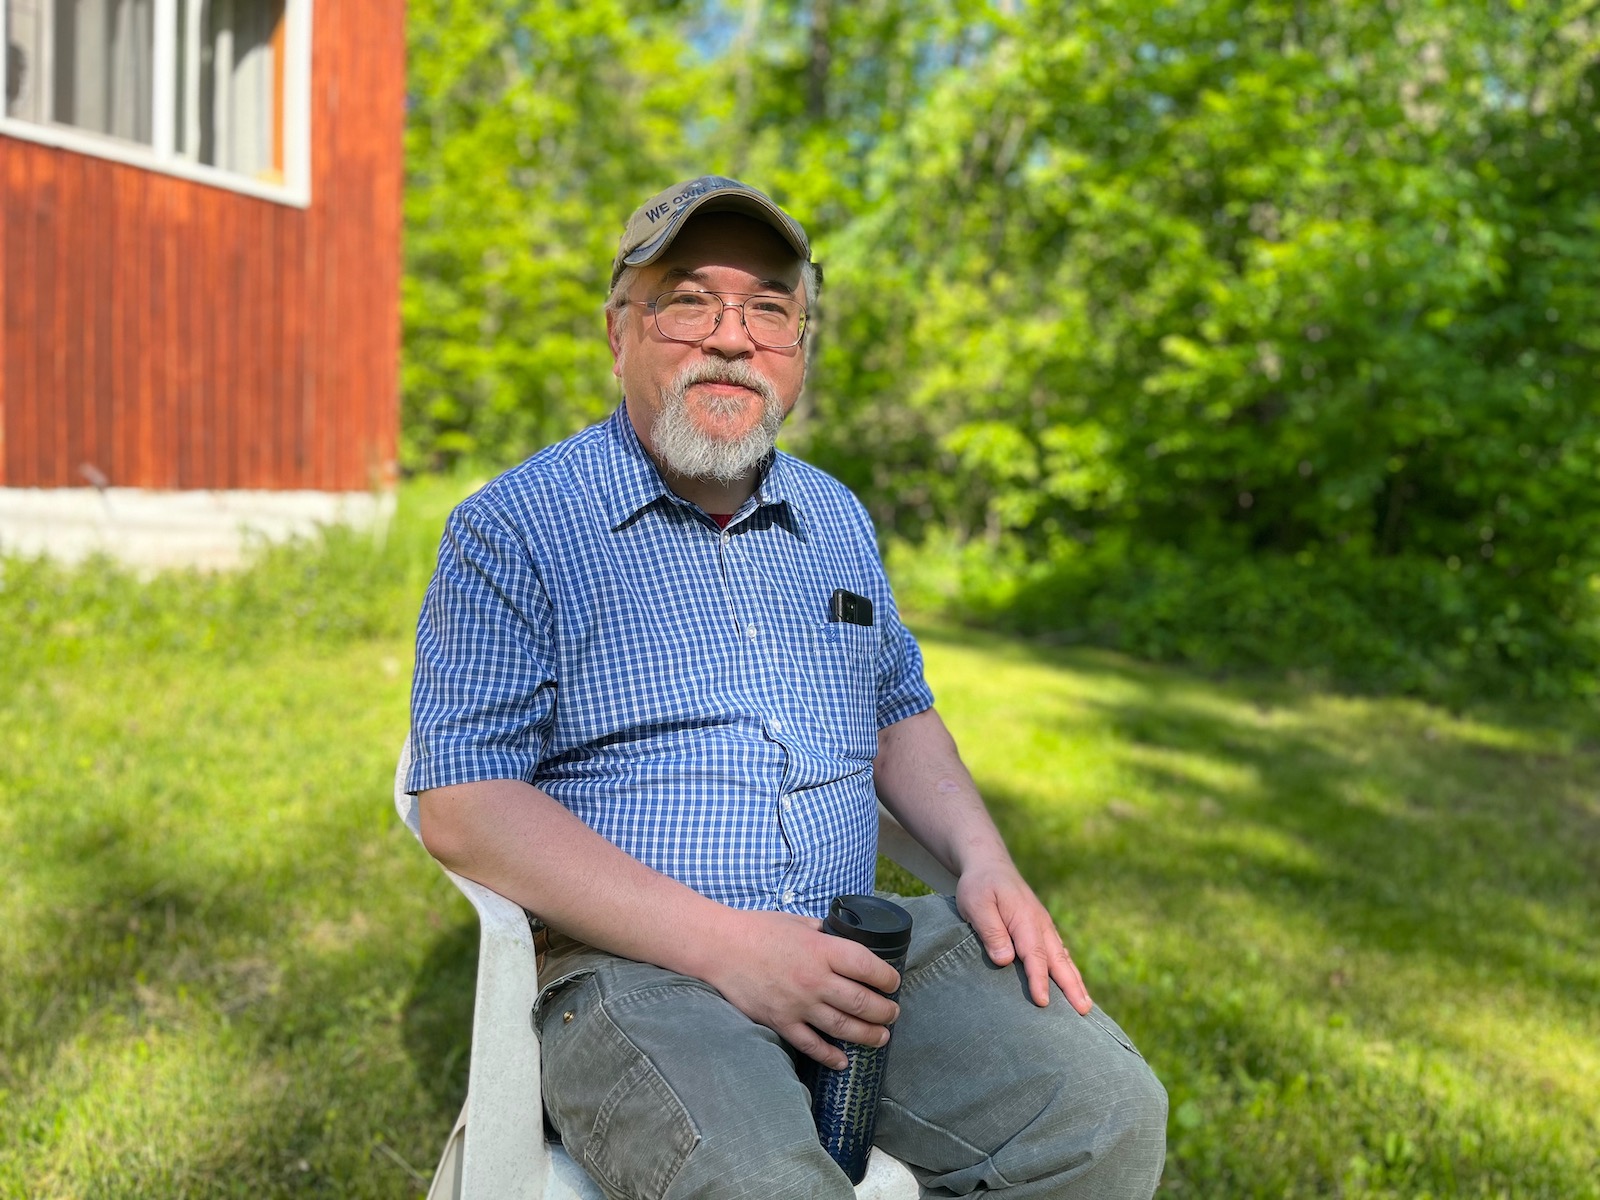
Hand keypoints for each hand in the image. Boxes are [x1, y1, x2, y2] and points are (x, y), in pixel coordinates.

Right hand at [697, 910, 902, 1068]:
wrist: (720, 948)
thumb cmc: (757, 929)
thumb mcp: (798, 922)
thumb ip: (823, 933)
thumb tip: (840, 937)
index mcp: (822, 950)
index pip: (868, 967)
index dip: (888, 977)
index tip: (893, 982)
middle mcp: (815, 979)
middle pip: (862, 1002)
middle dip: (885, 1011)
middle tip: (893, 1014)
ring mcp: (798, 1004)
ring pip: (844, 1027)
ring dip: (868, 1034)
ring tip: (881, 1037)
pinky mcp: (781, 1022)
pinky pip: (811, 1045)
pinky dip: (830, 1056)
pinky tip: (843, 1061)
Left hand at [955, 859, 1091, 1013]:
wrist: (990, 865)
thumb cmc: (980, 885)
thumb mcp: (976, 903)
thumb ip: (991, 930)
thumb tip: (1005, 960)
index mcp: (1025, 919)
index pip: (1034, 955)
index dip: (1039, 980)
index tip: (1043, 1002)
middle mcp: (1040, 924)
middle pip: (1058, 959)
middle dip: (1071, 986)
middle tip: (1084, 1011)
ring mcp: (1044, 926)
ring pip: (1062, 957)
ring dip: (1075, 981)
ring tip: (1085, 1006)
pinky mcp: (1041, 929)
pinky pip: (1058, 952)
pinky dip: (1068, 970)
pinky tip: (1072, 984)